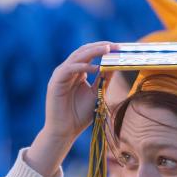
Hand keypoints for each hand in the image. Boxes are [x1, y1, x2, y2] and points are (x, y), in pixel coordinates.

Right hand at [27, 42, 111, 176]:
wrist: (65, 130)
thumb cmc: (80, 114)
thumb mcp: (96, 93)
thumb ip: (104, 79)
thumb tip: (116, 66)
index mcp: (77, 71)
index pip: (90, 54)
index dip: (104, 48)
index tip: (120, 47)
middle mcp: (68, 70)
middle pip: (84, 51)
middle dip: (101, 47)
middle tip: (116, 45)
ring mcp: (61, 74)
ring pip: (77, 56)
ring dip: (93, 52)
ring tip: (108, 50)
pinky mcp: (55, 81)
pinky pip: (70, 69)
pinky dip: (83, 67)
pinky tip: (96, 68)